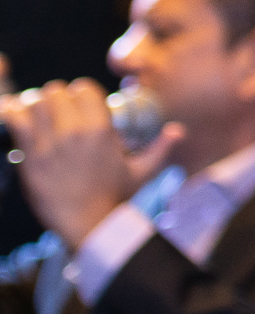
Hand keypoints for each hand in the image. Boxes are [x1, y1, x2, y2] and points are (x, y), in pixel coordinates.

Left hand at [1, 80, 181, 244]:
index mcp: (101, 130)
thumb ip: (161, 148)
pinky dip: (14, 115)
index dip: (82, 93)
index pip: (84, 89)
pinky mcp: (29, 156)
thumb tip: (178, 131)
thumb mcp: (144, 172)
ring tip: (40, 115)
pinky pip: (15, 120)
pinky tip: (19, 120)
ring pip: (33, 102)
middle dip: (57, 97)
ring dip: (35, 105)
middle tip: (59, 110)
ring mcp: (48, 143)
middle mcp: (73, 132)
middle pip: (55, 91)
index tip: (82, 104)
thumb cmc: (116, 198)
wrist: (89, 224)